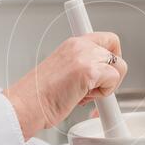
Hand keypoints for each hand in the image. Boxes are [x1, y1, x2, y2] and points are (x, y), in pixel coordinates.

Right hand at [3, 33, 127, 139]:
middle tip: (97, 86)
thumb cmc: (39, 95)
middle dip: (112, 72)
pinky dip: (103, 94)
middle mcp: (80, 45)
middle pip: (116, 49)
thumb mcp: (63, 71)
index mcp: (73, 44)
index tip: (105, 70)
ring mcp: (85, 56)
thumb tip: (100, 76)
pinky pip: (113, 80)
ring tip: (86, 93)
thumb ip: (82, 67)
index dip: (110, 55)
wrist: (25, 105)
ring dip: (108, 85)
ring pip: (119, 66)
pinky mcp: (89, 71)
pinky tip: (83, 97)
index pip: (106, 38)